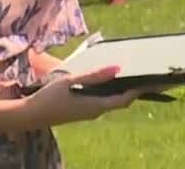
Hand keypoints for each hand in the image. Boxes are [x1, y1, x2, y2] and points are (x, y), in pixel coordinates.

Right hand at [21, 65, 153, 128]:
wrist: (31, 115)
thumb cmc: (50, 97)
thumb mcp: (71, 81)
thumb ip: (95, 76)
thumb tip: (118, 69)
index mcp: (96, 106)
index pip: (124, 99)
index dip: (139, 90)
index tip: (153, 81)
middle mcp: (96, 111)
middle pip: (121, 101)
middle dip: (135, 90)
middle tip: (148, 77)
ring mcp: (90, 112)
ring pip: (112, 101)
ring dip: (123, 90)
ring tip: (133, 75)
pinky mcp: (84, 110)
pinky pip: (103, 101)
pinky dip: (111, 91)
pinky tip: (111, 80)